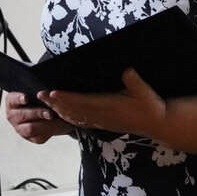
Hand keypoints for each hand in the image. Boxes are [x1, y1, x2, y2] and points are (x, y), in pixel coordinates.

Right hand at [5, 91, 73, 143]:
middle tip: (48, 112)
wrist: (46, 114)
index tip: (26, 98)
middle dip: (36, 113)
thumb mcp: (36, 95)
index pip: (12, 100)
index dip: (18, 99)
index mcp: (11, 103)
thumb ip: (37, 94)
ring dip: (43, 124)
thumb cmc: (38, 100)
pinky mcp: (30, 138)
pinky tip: (54, 126)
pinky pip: (37, 137)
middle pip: (22, 115)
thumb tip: (44, 93)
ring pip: (30, 128)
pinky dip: (47, 132)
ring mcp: (20, 129)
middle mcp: (12, 116)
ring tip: (52, 119)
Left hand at [38, 68, 166, 139]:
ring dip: (58, 109)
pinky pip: (81, 121)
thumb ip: (135, 82)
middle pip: (73, 110)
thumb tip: (127, 71)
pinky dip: (68, 117)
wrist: (156, 125)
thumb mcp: (145, 92)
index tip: (52, 92)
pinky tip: (60, 114)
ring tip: (44, 102)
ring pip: (74, 116)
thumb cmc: (150, 106)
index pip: (82, 101)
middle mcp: (102, 115)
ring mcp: (101, 121)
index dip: (66, 97)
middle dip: (55, 103)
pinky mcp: (102, 124)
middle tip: (39, 94)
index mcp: (109, 106)